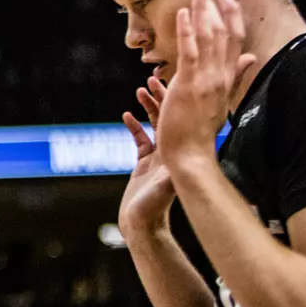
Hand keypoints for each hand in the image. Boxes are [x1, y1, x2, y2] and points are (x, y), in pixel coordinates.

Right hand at [119, 75, 176, 237]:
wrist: (144, 227)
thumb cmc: (154, 210)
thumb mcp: (163, 188)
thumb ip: (168, 173)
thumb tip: (178, 158)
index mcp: (176, 154)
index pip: (178, 120)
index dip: (175, 101)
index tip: (169, 82)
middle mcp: (171, 152)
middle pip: (169, 118)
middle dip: (163, 97)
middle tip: (155, 78)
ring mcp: (158, 156)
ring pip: (154, 124)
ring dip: (148, 107)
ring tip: (140, 89)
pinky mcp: (144, 163)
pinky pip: (140, 139)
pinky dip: (134, 126)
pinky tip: (126, 115)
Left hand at [156, 0, 256, 167]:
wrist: (190, 153)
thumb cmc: (199, 124)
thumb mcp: (220, 95)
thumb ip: (234, 74)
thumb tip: (251, 58)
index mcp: (226, 76)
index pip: (233, 39)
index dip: (230, 14)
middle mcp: (220, 75)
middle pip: (222, 32)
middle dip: (213, 4)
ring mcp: (207, 79)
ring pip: (208, 37)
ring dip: (201, 9)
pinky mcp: (189, 85)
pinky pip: (190, 53)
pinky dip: (188, 31)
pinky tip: (184, 13)